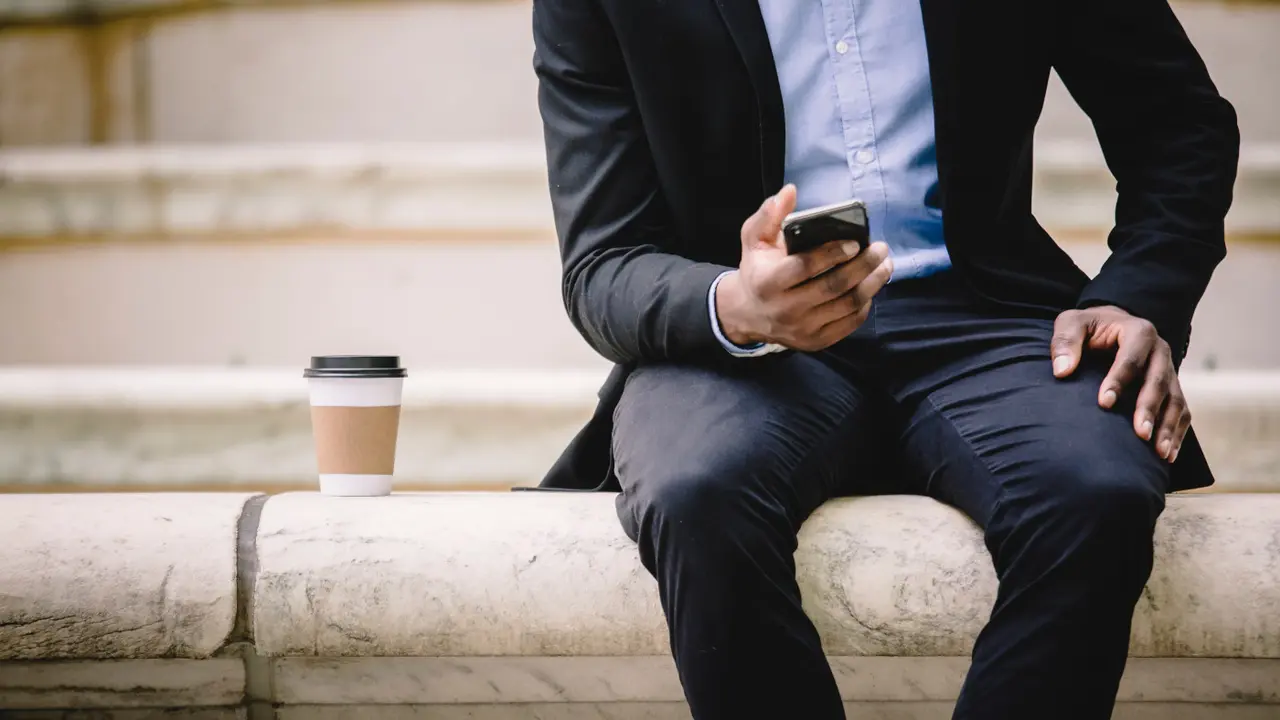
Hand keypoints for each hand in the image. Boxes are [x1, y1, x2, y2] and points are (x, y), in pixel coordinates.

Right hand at [716, 185, 893, 351]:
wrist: (747, 314)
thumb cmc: (757, 269)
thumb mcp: (754, 240)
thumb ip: (769, 215)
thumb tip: (789, 191)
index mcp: (768, 282)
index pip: (805, 267)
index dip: (832, 253)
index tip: (855, 241)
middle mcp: (785, 309)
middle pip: (833, 287)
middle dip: (863, 266)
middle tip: (880, 248)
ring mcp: (801, 329)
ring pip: (846, 306)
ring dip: (872, 284)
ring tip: (884, 265)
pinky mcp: (815, 342)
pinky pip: (848, 323)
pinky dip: (865, 304)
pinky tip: (871, 287)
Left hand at [1051, 306, 1188, 462]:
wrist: (1111, 324)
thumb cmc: (1088, 327)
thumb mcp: (1071, 323)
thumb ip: (1065, 341)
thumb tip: (1061, 371)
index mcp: (1138, 331)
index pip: (1130, 358)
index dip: (1119, 380)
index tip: (1104, 403)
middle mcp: (1160, 350)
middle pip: (1158, 381)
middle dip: (1149, 408)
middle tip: (1140, 434)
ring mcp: (1169, 370)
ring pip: (1176, 399)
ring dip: (1169, 426)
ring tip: (1160, 453)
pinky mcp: (1172, 386)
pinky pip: (1181, 410)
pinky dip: (1177, 432)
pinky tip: (1168, 455)